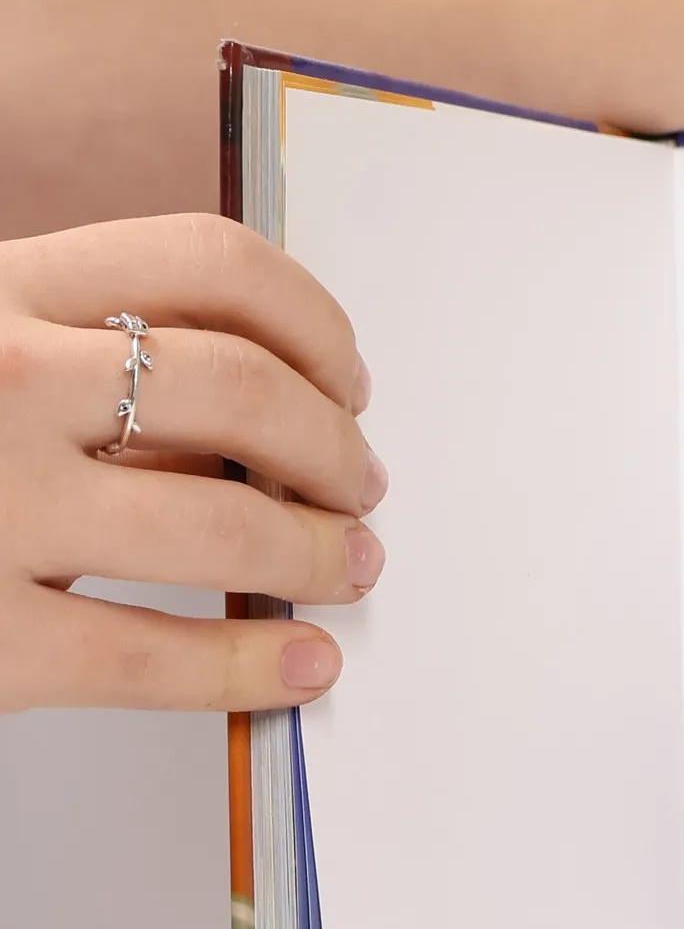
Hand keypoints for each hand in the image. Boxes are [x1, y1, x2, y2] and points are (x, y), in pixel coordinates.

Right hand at [0, 213, 383, 713]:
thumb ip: (77, 364)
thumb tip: (254, 415)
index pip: (206, 263)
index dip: (314, 323)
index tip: (348, 378)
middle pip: (244, 390)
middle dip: (337, 448)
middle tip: (362, 489)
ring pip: (227, 522)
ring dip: (321, 550)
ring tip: (349, 568)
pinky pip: (160, 656)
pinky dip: (258, 665)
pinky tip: (305, 665)